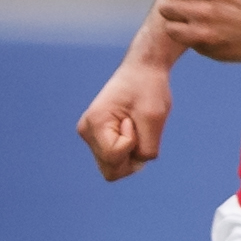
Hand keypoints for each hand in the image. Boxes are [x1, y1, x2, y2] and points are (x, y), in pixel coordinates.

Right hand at [77, 56, 172, 181]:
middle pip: (110, 171)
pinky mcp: (97, 137)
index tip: (134, 119)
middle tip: (138, 131)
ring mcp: (89, 135)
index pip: (115, 157)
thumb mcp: (154, 119)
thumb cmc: (148, 89)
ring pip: (113, 167)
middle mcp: (86, 131)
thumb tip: (137, 165)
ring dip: (131, 154)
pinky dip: (129, 150)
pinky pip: (115, 159)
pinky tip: (132, 129)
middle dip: (131, 158)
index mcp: (94, 123)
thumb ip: (147, 149)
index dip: (133, 144)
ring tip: (135, 128)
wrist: (142, 70)